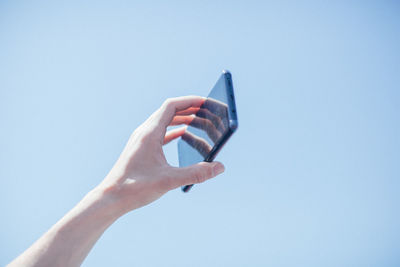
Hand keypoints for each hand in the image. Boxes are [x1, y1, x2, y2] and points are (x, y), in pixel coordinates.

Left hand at [99, 96, 224, 215]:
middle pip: (169, 111)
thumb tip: (219, 167)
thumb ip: (196, 173)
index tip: (205, 102)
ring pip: (164, 120)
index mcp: (150, 133)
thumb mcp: (168, 180)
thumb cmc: (134, 188)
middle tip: (207, 111)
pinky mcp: (141, 148)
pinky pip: (160, 132)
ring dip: (182, 118)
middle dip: (189, 109)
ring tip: (199, 121)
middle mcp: (144, 132)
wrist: (110, 198)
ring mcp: (141, 139)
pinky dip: (173, 130)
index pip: (171, 106)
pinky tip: (182, 134)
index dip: (190, 101)